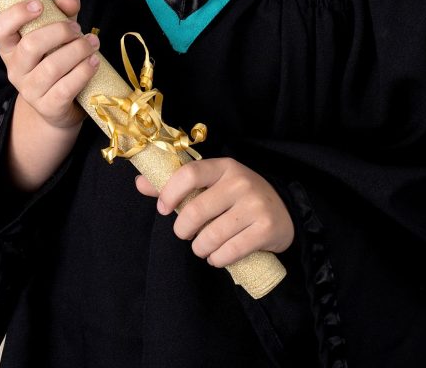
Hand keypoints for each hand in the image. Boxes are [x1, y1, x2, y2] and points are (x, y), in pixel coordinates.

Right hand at [0, 0, 99, 130]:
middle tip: (77, 29)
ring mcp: (29, 90)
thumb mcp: (58, 31)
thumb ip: (62, 10)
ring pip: (52, 67)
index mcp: (10, 47)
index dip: (16, 14)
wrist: (59, 105)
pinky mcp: (48, 107)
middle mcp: (14, 69)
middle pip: (30, 45)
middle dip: (60, 32)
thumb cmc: (57, 58)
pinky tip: (94, 61)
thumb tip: (69, 1)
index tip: (39, 4)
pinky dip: (84, 71)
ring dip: (78, 50)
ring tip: (92, 43)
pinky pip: (65, 88)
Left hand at [135, 157, 293, 266]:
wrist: (285, 210)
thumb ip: (177, 183)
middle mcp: (240, 182)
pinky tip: (218, 257)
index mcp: (224, 166)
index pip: (189, 173)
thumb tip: (140, 183)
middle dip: (183, 230)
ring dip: (201, 249)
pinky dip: (218, 259)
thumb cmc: (238, 197)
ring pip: (211, 236)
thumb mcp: (213, 183)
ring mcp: (255, 205)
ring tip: (203, 247)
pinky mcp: (266, 229)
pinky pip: (230, 252)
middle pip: (196, 211)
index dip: (169, 193)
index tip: (163, 209)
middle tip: (186, 234)